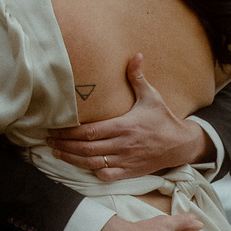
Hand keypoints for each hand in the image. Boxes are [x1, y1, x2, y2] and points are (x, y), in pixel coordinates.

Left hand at [47, 54, 212, 180]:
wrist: (180, 144)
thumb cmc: (163, 119)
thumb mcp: (151, 96)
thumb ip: (138, 78)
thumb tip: (135, 55)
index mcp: (125, 126)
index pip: (90, 131)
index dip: (69, 132)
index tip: (55, 129)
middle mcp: (123, 145)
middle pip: (86, 148)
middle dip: (64, 145)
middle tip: (50, 140)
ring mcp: (125, 160)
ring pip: (92, 162)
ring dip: (71, 159)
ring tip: (57, 152)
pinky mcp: (129, 171)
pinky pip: (106, 175)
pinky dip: (91, 171)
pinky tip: (80, 165)